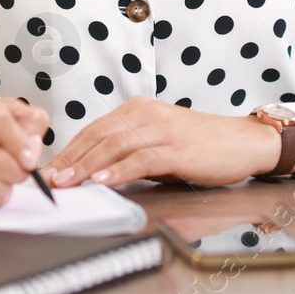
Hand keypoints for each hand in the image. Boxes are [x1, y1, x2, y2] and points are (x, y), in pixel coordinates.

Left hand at [42, 96, 294, 188]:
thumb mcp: (158, 145)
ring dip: (87, 166)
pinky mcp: (178, 149)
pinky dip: (119, 171)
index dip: (69, 150)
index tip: (50, 170)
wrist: (244, 142)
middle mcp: (147, 114)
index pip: (94, 129)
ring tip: (68, 182)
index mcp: (139, 110)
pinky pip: (142, 159)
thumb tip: (94, 173)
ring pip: (115, 145)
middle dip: (71, 160)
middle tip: (50, 180)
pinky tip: (104, 181)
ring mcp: (163, 130)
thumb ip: (129, 153)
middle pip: (98, 136)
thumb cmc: (201, 147)